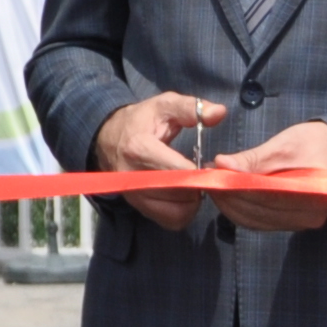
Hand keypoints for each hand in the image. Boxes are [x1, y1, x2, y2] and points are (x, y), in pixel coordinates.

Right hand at [96, 90, 226, 231]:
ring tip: (194, 182)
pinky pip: (171, 221)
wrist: (107, 139)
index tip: (210, 164)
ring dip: (194, 200)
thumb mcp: (164, 105)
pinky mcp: (139, 208)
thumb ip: (192, 108)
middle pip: (181, 194)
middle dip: (200, 185)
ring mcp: (135, 196)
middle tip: (204, 173)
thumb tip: (219, 112)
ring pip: (178, 212)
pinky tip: (185, 195)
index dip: (201, 171)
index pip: (179, 171)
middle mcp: (134, 178)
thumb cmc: (141, 121)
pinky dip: (184, 212)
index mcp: (139, 149)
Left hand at [214, 119, 326, 234]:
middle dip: (228, 196)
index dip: (234, 186)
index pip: (265, 195)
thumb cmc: (315, 142)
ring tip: (216, 184)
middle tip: (208, 178)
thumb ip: (253, 159)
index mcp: (313, 191)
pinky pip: (261, 222)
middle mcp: (310, 214)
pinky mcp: (293, 223)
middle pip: (258, 211)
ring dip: (231, 205)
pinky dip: (241, 210)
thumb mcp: (284, 144)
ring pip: (255, 220)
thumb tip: (221, 165)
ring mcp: (302, 222)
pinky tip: (229, 196)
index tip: (213, 174)